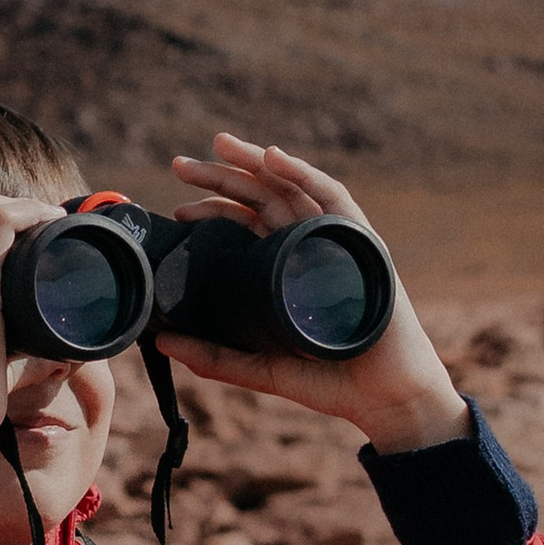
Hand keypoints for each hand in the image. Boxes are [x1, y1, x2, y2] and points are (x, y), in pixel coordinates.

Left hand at [159, 135, 468, 457]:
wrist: (383, 398)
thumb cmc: (331, 382)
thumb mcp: (260, 367)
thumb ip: (214, 356)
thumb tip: (159, 341)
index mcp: (285, 266)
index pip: (246, 225)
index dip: (212, 210)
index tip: (179, 211)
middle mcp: (309, 246)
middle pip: (262, 198)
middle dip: (222, 177)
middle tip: (181, 165)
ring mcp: (335, 242)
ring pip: (292, 188)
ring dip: (256, 162)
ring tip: (219, 145)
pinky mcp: (359, 244)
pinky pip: (332, 199)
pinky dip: (303, 175)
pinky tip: (274, 158)